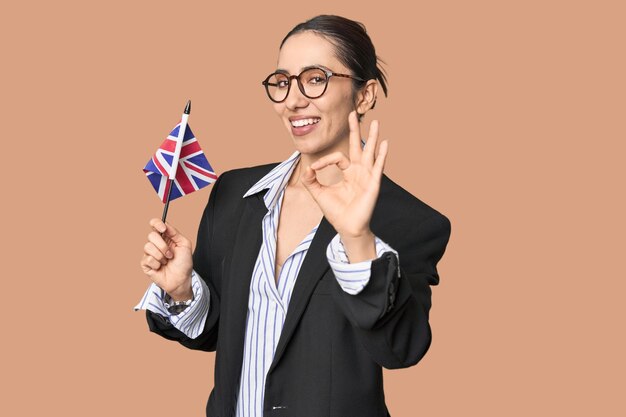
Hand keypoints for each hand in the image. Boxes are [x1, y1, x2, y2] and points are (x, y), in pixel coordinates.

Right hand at [140, 218, 192, 300]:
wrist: (181, 279)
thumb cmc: (184, 263)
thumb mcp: (184, 244)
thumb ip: (175, 233)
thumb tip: (165, 223)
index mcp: (165, 237)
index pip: (155, 224)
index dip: (157, 224)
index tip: (163, 228)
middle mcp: (156, 244)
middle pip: (151, 235)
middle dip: (163, 246)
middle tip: (170, 254)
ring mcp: (149, 254)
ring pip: (148, 247)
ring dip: (161, 256)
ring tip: (167, 261)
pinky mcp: (145, 264)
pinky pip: (148, 259)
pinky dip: (157, 264)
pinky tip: (161, 267)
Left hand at [301, 111, 388, 237]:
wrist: (347, 228)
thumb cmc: (337, 212)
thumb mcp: (319, 194)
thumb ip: (311, 181)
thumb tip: (306, 168)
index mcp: (348, 173)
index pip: (337, 157)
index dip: (324, 161)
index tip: (313, 169)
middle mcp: (359, 171)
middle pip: (357, 146)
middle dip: (355, 130)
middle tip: (352, 113)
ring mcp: (367, 176)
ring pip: (370, 152)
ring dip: (373, 137)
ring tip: (376, 122)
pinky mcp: (373, 183)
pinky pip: (378, 167)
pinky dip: (382, 155)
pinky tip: (385, 143)